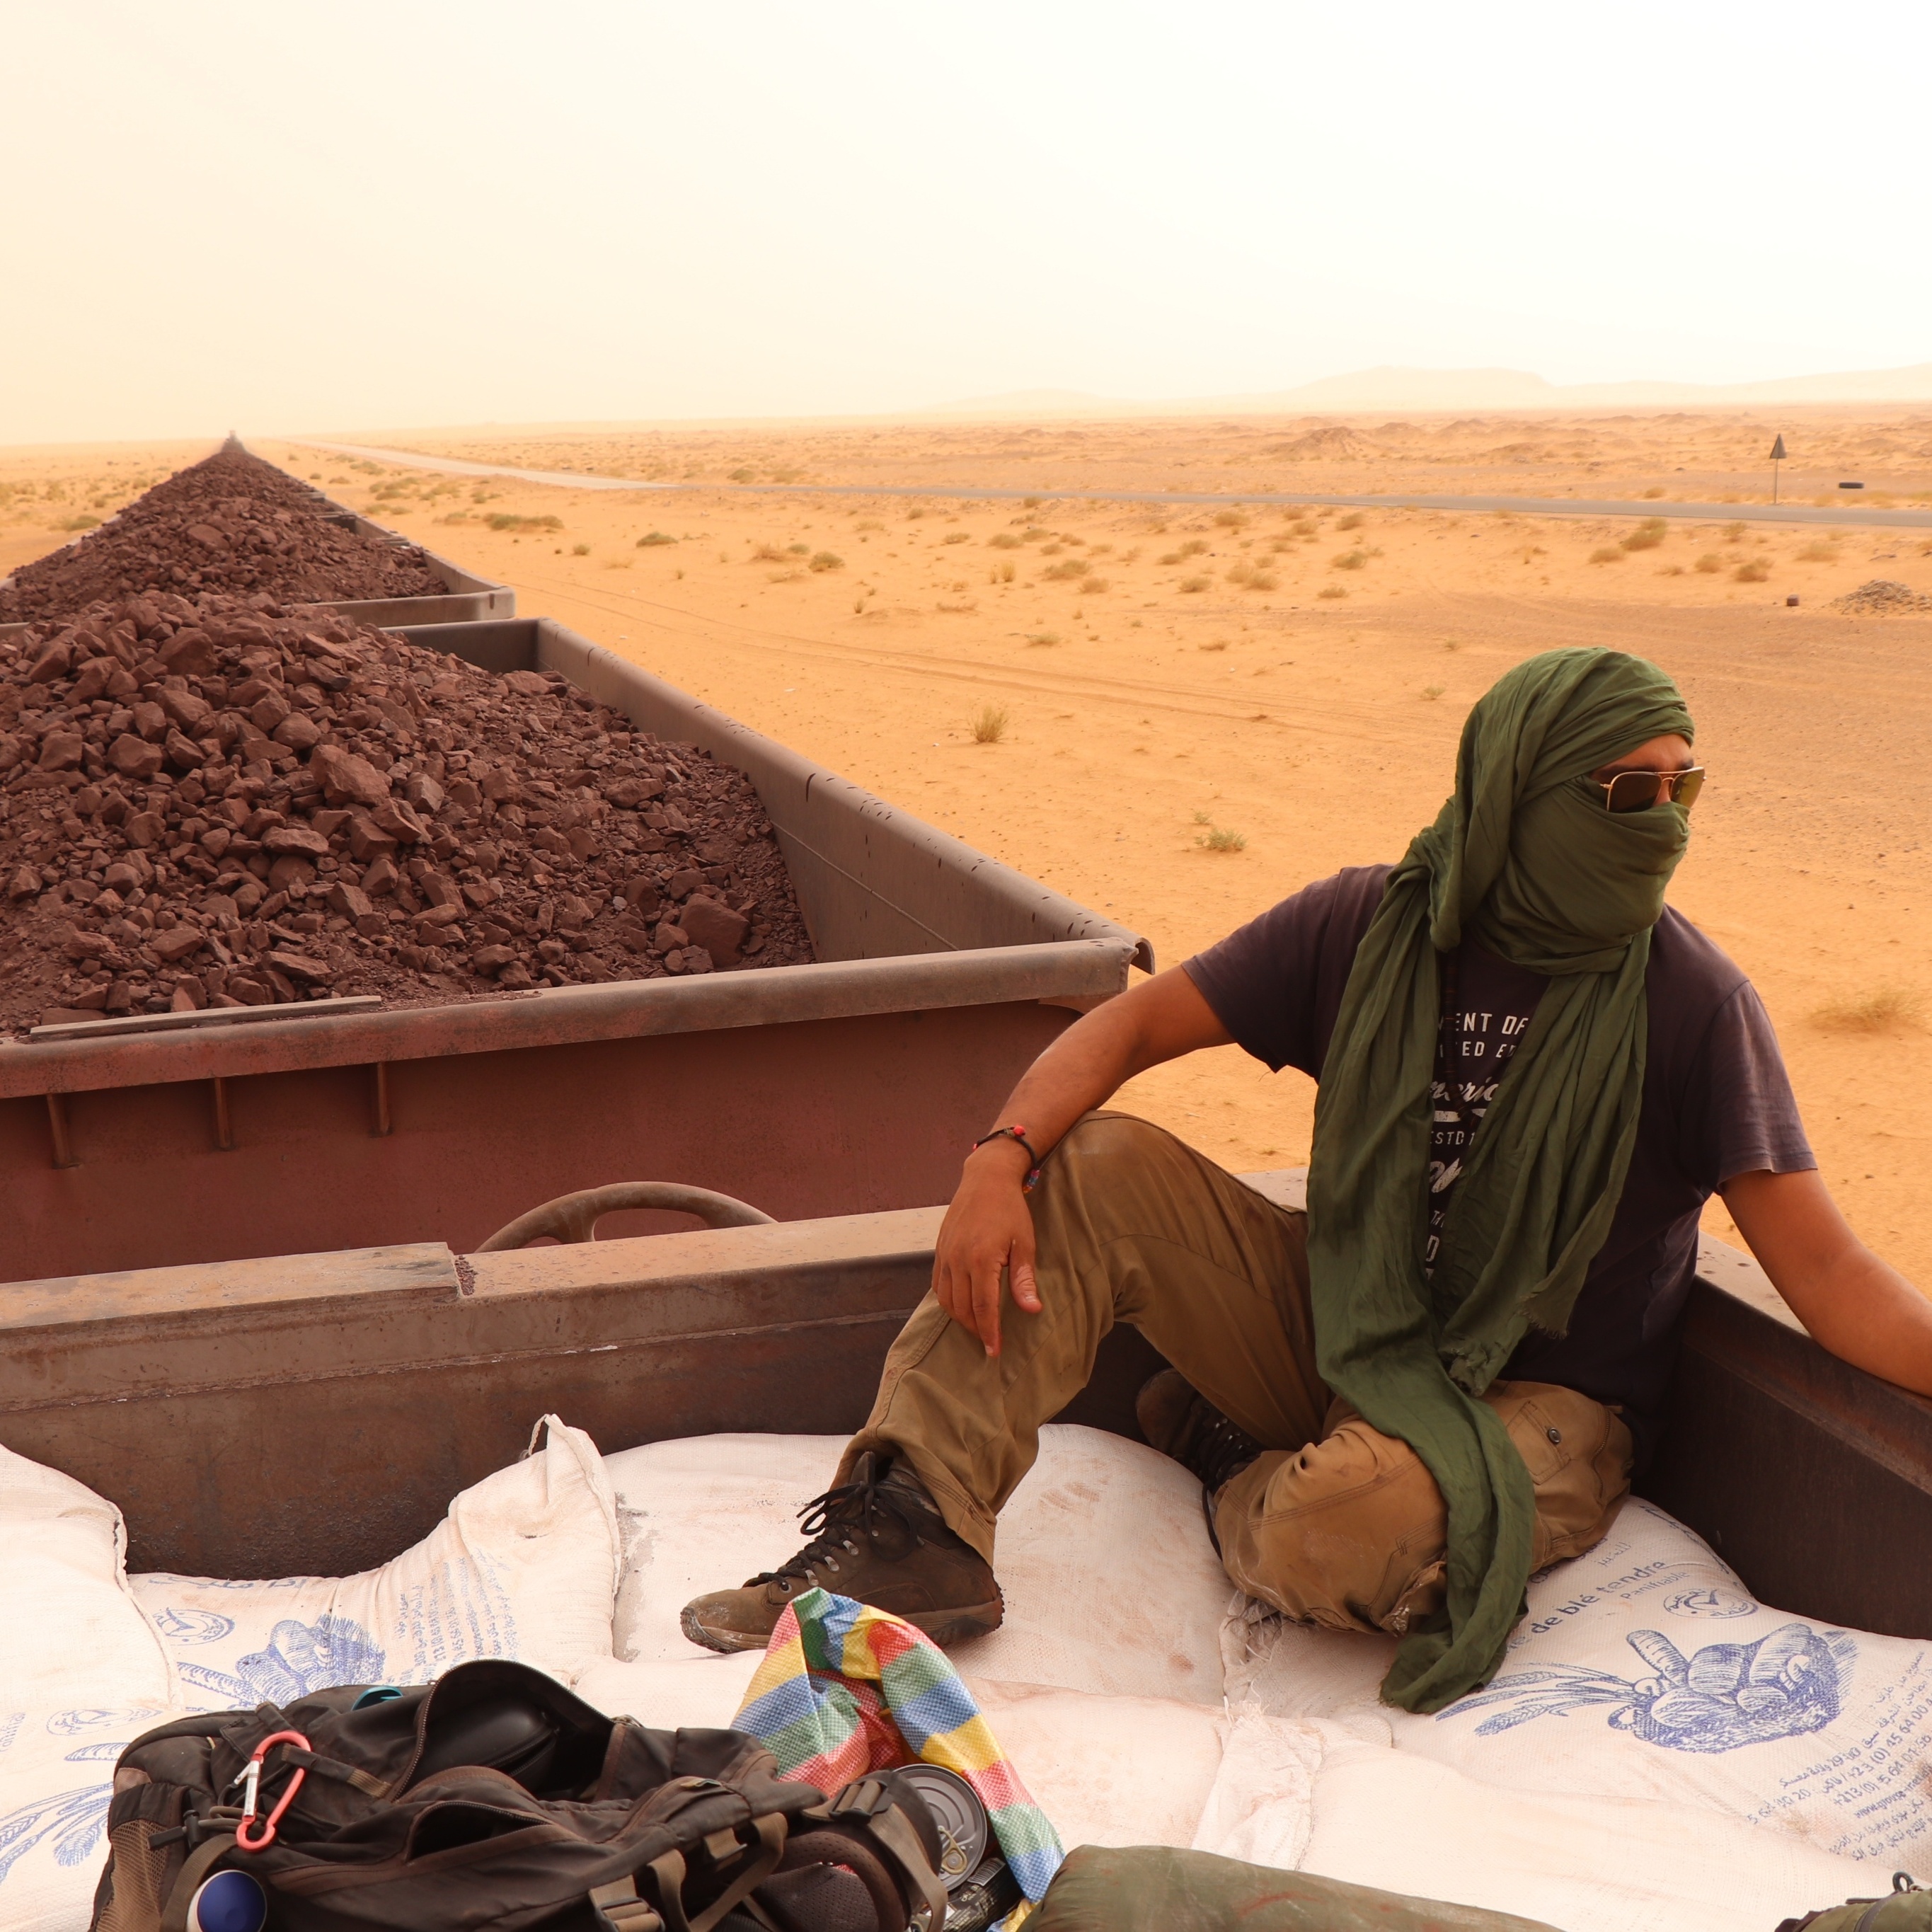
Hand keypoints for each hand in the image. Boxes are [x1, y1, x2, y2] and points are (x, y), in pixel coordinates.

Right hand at [932, 1142, 1042, 1356]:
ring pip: (947, 1301)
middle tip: (991, 1342)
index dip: (989, 1333)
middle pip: (962, 1309)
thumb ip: (1024, 1279)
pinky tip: (963, 1306)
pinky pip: (938, 1286)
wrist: (985, 1179)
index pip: (983, 1308)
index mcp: (980, 1259)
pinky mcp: (939, 1251)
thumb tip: (1032, 1310)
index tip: (995, 1351)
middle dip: (976, 1330)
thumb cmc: (1010, 1209)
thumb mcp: (1024, 1243)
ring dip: (961, 1318)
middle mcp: (957, 1260)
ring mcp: (945, 1255)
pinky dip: (949, 1302)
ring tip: (979, 1327)